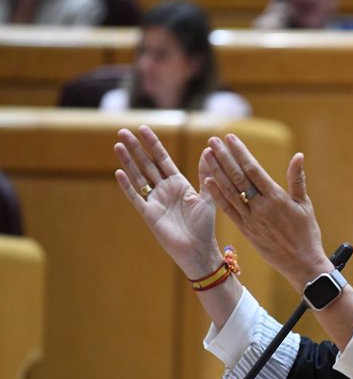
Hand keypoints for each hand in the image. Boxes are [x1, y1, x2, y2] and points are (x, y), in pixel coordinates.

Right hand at [113, 126, 221, 277]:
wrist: (198, 249)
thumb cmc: (204, 226)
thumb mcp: (207, 196)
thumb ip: (206, 174)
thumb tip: (208, 149)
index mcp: (178, 184)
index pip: (162, 159)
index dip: (153, 144)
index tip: (143, 128)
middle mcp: (164, 190)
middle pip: (146, 164)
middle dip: (136, 148)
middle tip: (123, 131)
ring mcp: (155, 201)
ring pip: (138, 177)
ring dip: (128, 161)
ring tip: (118, 145)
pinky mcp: (149, 215)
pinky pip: (136, 198)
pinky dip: (127, 186)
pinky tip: (119, 173)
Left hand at [202, 134, 332, 291]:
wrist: (301, 263)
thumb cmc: (306, 233)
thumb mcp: (305, 204)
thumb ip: (297, 179)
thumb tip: (298, 156)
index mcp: (276, 198)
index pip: (253, 170)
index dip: (240, 153)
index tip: (230, 138)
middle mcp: (260, 207)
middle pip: (238, 177)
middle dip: (224, 157)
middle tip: (212, 140)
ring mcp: (251, 219)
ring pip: (229, 192)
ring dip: (216, 172)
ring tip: (206, 155)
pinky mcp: (245, 230)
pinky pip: (228, 210)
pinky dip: (218, 195)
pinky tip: (208, 181)